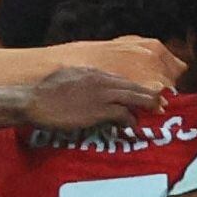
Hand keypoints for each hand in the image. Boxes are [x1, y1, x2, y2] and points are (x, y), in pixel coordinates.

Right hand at [17, 64, 160, 131]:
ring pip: (132, 97)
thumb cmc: (44, 93)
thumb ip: (81, 80)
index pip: (119, 79)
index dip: (133, 87)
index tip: (143, 94)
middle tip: (162, 101)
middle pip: (132, 86)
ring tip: (158, 110)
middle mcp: (100, 80)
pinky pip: (122, 114)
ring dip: (147, 104)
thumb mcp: (66, 77)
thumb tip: (87, 85)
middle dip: (148, 94)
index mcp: (92, 72)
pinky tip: (133, 125)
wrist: (34, 101)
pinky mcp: (98, 110)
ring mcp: (100, 94)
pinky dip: (130, 119)